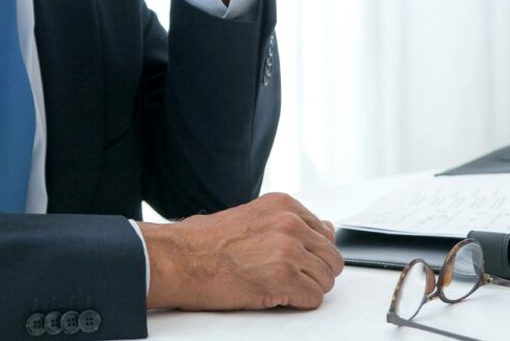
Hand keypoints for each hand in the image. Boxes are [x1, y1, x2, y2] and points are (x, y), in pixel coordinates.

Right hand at [136, 192, 343, 309]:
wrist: (178, 259)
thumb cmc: (204, 242)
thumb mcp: (254, 218)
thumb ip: (291, 223)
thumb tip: (327, 229)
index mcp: (284, 205)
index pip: (325, 234)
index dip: (310, 253)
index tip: (292, 260)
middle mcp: (290, 223)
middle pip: (331, 258)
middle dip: (313, 272)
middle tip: (285, 277)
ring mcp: (289, 250)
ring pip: (326, 279)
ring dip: (305, 288)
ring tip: (275, 285)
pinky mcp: (284, 278)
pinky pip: (314, 298)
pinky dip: (298, 302)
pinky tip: (274, 295)